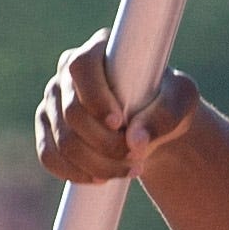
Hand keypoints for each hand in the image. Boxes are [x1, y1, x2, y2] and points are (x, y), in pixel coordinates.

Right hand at [36, 36, 201, 185]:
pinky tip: (101, 179)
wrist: (151, 123)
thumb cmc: (167, 101)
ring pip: (62, 141)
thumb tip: (135, 141)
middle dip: (105, 144)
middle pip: (71, 113)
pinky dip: (75, 173)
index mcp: (97, 50)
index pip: (81, 67)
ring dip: (97, 164)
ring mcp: (53, 101)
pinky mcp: (47, 128)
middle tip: (136, 157)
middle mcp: (67, 72)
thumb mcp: (181, 101)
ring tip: (130, 170)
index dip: (96, 98)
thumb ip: (164, 115)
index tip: (120, 124)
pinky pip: (49, 156)